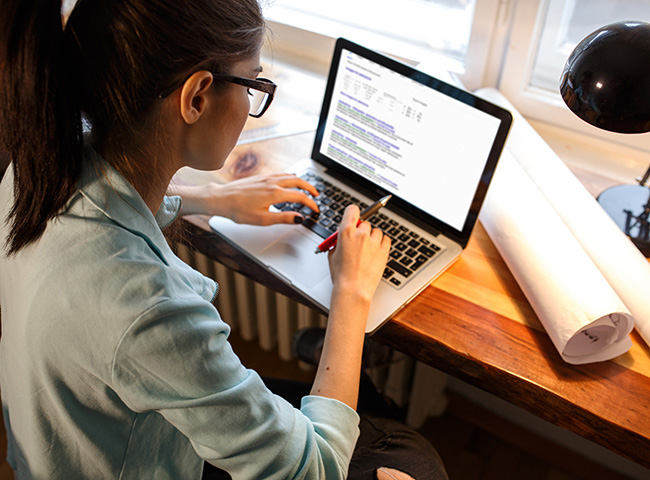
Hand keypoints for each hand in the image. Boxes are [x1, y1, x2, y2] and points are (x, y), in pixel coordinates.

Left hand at [170, 173, 319, 224]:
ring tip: (306, 188)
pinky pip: (281, 174)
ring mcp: (266, 177)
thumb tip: (299, 218)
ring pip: (290, 176)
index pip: (300, 196)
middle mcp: (272, 182)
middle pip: (298, 181)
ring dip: (301, 181)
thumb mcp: (262, 219)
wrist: (221, 198)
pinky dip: (290, 178)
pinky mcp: (260, 176)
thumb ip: (283, 218)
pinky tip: (288, 182)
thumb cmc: (238, 210)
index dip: (311, 203)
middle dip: (310, 188)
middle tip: (316, 196)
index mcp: (275, 193)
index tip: (315, 209)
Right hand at [328, 205, 390, 302]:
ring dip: (372, 237)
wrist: (353, 289)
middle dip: (362, 231)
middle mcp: (361, 234)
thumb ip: (338, 242)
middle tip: (358, 242)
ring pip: (376, 231)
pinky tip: (376, 251)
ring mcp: (373, 242)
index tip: (354, 217)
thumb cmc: (341, 275)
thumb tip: (341, 236)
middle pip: (365, 223)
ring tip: (367, 251)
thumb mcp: (332, 255)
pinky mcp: (384, 250)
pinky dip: (382, 243)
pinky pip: (386, 239)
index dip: (353, 213)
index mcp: (346, 232)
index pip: (352, 210)